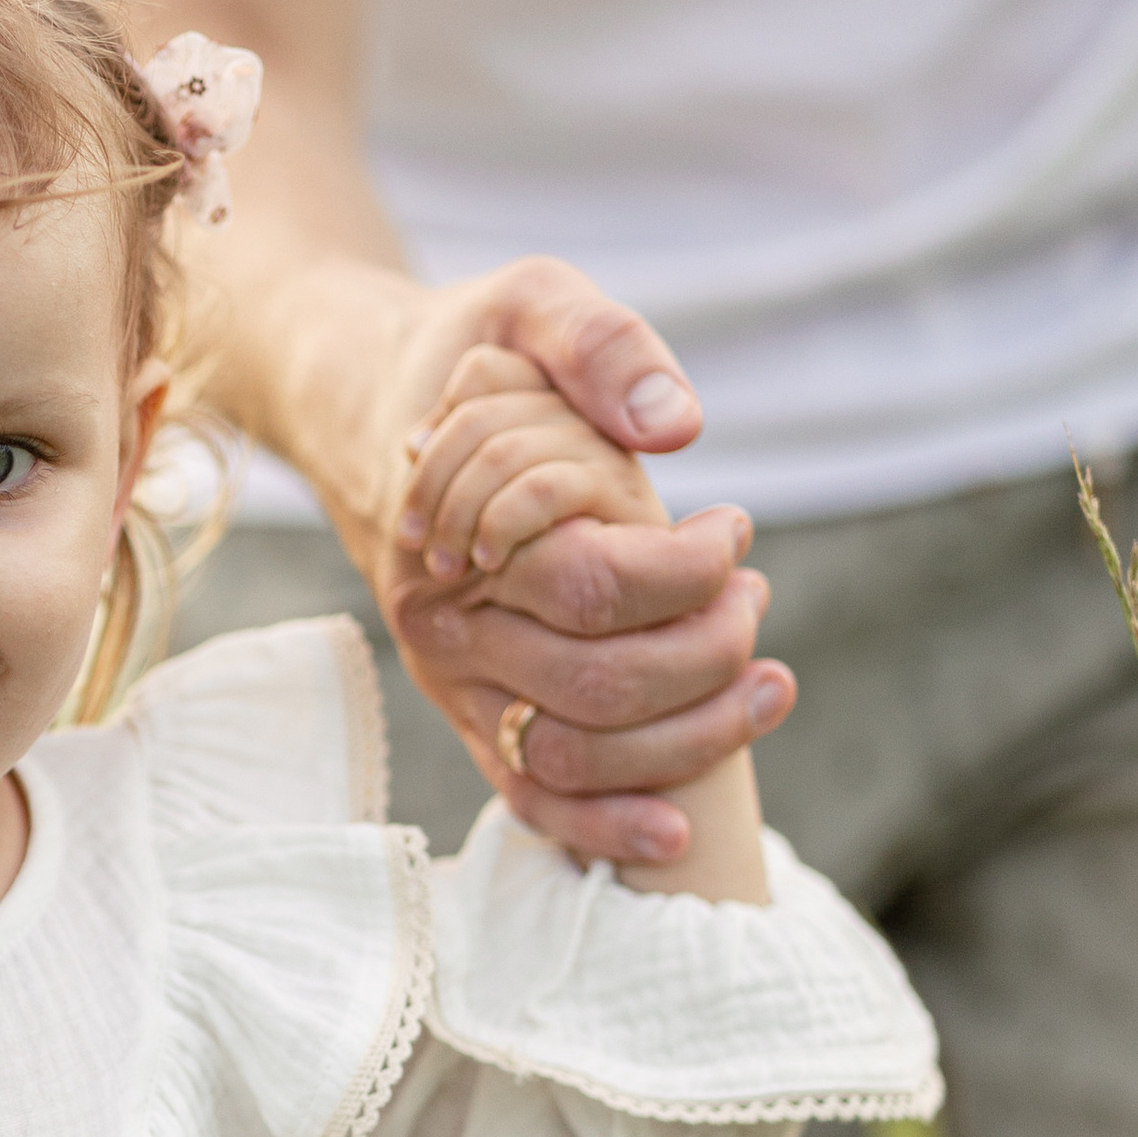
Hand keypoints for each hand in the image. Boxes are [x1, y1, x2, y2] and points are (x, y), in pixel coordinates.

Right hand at [40, 0, 787, 860]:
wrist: (371, 410)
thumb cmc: (468, 356)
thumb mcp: (529, 302)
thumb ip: (601, 343)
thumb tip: (676, 428)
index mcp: (453, 530)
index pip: (594, 583)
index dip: (691, 569)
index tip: (735, 526)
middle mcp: (442, 625)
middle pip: (598, 684)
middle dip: (710, 654)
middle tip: (755, 596)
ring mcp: (455, 684)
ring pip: (573, 758)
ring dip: (691, 740)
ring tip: (766, 681)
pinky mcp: (473, 719)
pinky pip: (530, 800)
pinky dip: (603, 828)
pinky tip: (679, 834)